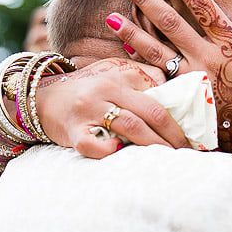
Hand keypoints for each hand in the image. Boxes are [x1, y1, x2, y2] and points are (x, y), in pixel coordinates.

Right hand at [35, 58, 189, 157]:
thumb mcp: (113, 74)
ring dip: (153, 145)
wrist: (40, 98)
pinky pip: (92, 144)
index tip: (191, 136)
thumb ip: (142, 79)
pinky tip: (121, 154)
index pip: (156, 99)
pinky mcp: (72, 131)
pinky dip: (108, 151)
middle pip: (148, 113)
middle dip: (172, 135)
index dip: (177, 119)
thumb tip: (175, 92)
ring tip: (167, 158)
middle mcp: (104, 92)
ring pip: (129, 127)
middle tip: (186, 151)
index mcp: (118, 79)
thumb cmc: (86, 90)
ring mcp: (87, 112)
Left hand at [106, 0, 231, 150]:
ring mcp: (193, 79)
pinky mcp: (185, 99)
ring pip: (156, 50)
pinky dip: (139, 64)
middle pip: (171, 22)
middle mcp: (208, 57)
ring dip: (133, 31)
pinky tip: (123, 51)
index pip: (203, 5)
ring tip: (111, 16)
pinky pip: (157, 78)